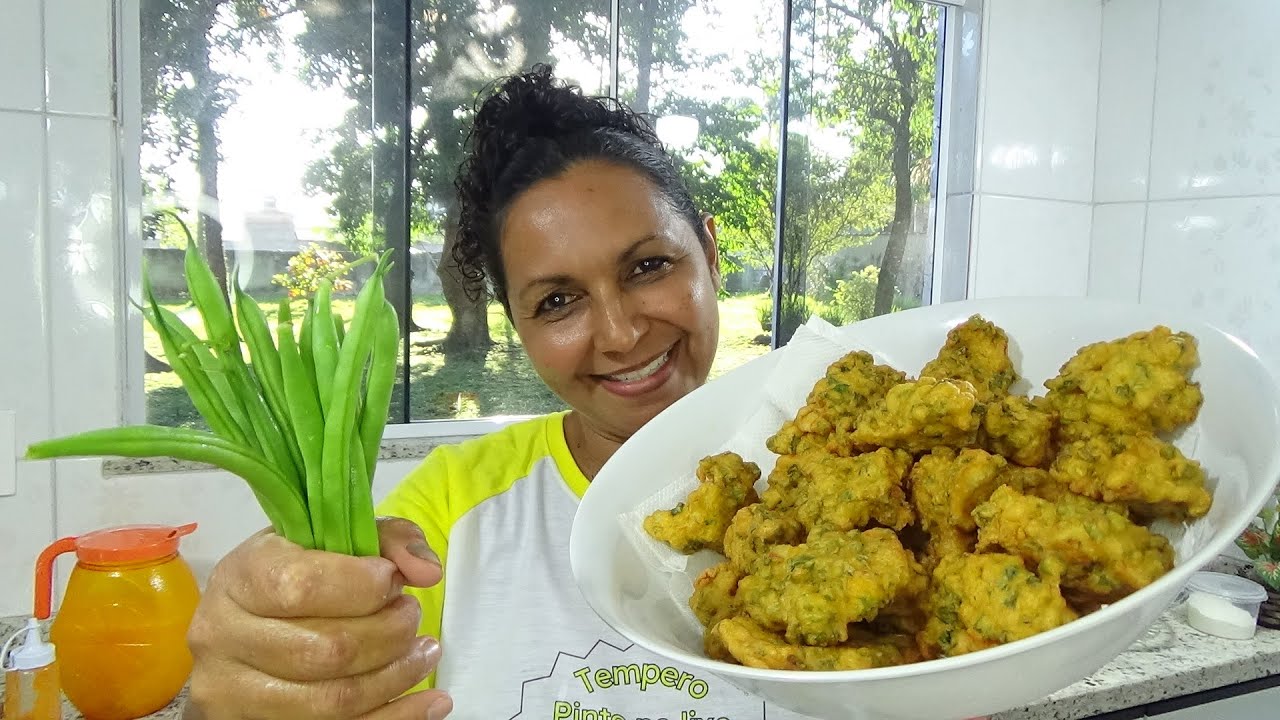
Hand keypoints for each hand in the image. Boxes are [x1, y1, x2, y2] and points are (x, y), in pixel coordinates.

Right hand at [184, 518, 451, 719]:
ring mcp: (235, 690)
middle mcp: (225, 636)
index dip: (361, 587)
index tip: (393, 582)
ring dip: (395, 677)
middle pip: (324, 650)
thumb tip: (426, 570)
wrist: (244, 626)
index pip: (301, 587)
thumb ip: (387, 539)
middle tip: (411, 616)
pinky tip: (428, 701)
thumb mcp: (333, 540)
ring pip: (332, 701)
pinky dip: (396, 717)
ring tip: (423, 653)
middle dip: (388, 634)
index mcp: (241, 577)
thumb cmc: (296, 575)